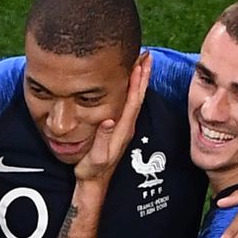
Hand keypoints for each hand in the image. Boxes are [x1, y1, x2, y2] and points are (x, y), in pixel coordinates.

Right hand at [73, 51, 152, 184]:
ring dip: (138, 80)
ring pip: (133, 98)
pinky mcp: (118, 128)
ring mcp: (123, 127)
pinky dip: (129, 90)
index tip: (140, 62)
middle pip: (137, 96)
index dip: (137, 81)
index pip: (133, 101)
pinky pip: (127, 103)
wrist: (92, 183)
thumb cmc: (91, 171)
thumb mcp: (96, 157)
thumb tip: (109, 120)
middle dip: (142, 75)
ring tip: (139, 62)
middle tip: (145, 54)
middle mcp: (126, 126)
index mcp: (122, 129)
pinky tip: (126, 83)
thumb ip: (103, 139)